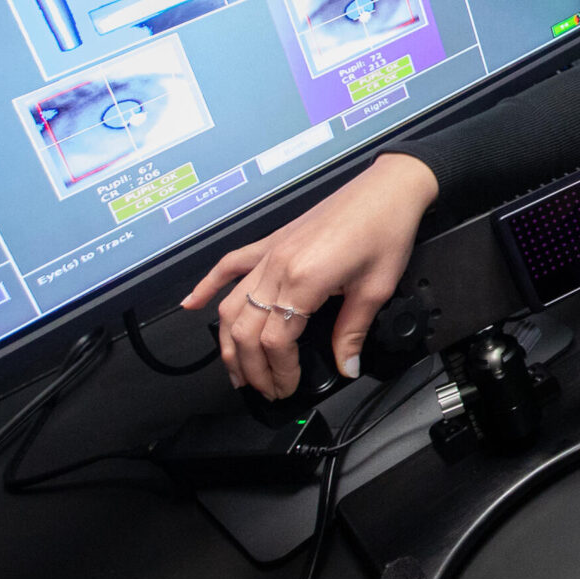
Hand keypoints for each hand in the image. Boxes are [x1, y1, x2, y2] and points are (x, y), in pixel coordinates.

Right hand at [181, 151, 439, 396]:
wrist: (388, 188)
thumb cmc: (386, 231)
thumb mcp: (376, 289)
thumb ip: (352, 332)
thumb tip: (346, 367)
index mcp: (303, 280)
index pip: (274, 341)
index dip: (279, 371)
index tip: (288, 387)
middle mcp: (277, 267)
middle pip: (244, 330)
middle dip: (251, 368)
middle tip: (266, 391)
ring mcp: (269, 253)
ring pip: (231, 305)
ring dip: (228, 343)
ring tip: (236, 371)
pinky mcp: (270, 242)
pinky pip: (230, 265)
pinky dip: (207, 286)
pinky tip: (191, 304)